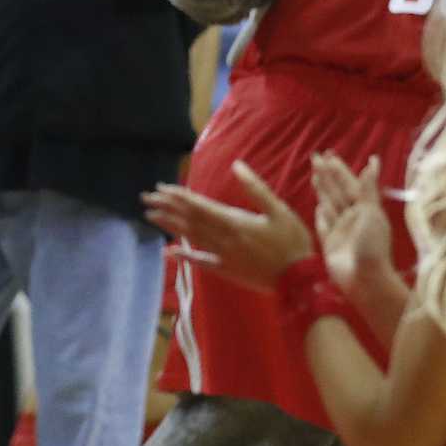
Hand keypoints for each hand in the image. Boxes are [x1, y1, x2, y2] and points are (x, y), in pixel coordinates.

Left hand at [143, 159, 312, 292]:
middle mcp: (223, 239)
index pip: (199, 206)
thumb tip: (237, 165)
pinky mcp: (226, 270)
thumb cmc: (292, 241)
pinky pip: (201, 262)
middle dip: (167, 208)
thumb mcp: (279, 210)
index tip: (160, 188)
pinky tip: (170, 252)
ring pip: (191, 238)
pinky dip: (185, 256)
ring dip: (170, 226)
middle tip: (146, 198)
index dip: (178, 196)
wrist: (299, 280)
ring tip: (151, 216)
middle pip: (190, 220)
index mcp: (234, 222)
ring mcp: (223, 256)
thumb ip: (256, 188)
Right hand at [311, 151, 396, 294]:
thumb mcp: (371, 213)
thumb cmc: (372, 245)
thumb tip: (373, 162)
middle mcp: (352, 217)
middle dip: (327, 175)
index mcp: (364, 208)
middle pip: (336, 191)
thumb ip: (367, 189)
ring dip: (322, 189)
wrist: (365, 279)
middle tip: (315, 157)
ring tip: (315, 175)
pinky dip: (320, 215)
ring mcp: (341, 230)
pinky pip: (323, 225)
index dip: (339, 169)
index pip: (348, 183)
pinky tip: (318, 206)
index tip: (329, 154)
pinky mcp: (330, 244)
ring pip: (329, 204)